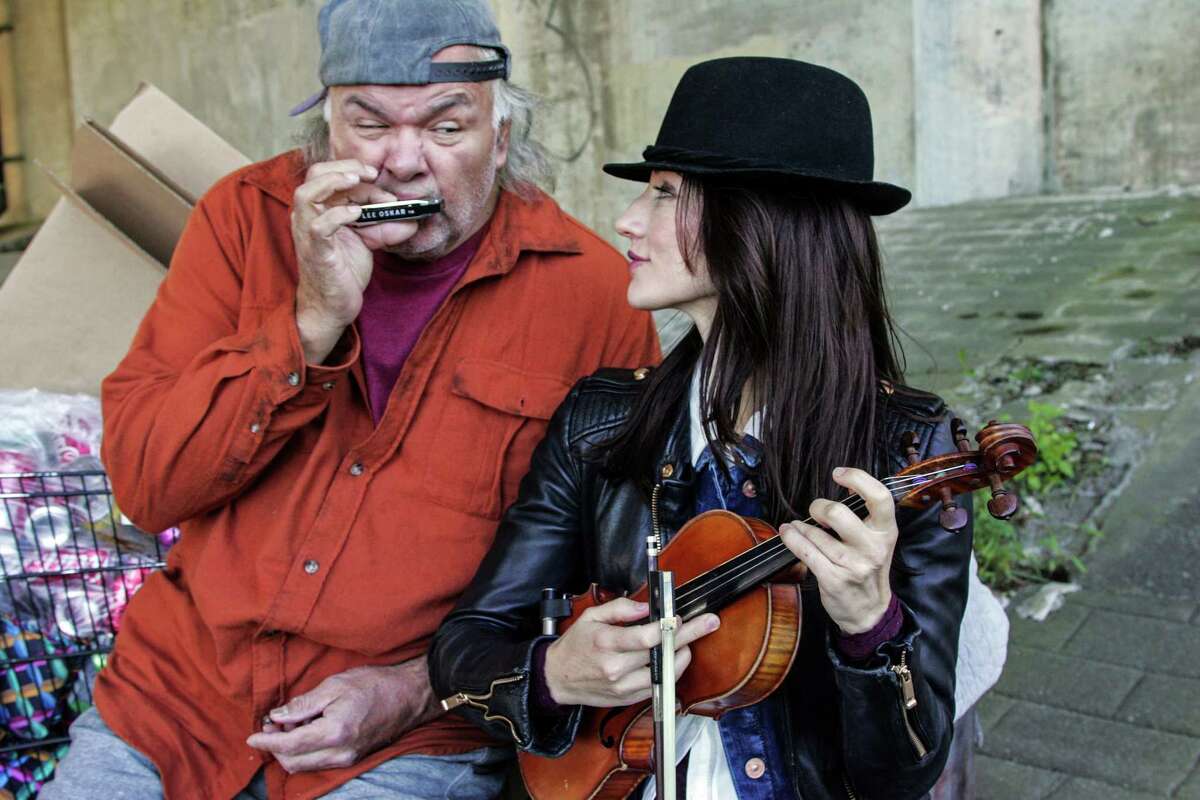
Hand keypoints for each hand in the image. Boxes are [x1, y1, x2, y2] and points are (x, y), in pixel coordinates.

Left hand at [245, 659, 439, 772]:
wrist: (409, 695)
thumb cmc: (374, 684)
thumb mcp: (335, 685)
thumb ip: (303, 704)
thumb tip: (277, 717)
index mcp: (334, 732)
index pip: (289, 745)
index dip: (266, 742)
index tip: (250, 736)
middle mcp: (340, 752)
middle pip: (293, 762)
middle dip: (275, 746)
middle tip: (272, 723)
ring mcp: (347, 759)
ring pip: (304, 765)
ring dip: (290, 749)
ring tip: (291, 723)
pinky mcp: (352, 758)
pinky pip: (319, 762)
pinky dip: (305, 750)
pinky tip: (308, 729)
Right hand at [290, 159, 418, 363]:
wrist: (334, 304)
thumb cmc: (345, 271)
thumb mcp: (369, 241)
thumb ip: (385, 226)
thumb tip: (412, 219)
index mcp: (319, 209)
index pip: (333, 176)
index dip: (358, 174)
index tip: (379, 178)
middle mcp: (308, 216)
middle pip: (315, 174)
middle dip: (345, 167)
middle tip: (371, 173)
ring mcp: (307, 232)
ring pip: (306, 193)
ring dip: (334, 182)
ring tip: (357, 180)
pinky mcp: (315, 250)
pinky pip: (319, 226)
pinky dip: (339, 214)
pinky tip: (358, 213)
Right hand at [543, 597, 719, 707]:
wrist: (557, 678)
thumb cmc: (575, 645)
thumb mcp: (591, 617)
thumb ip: (620, 608)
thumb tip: (647, 608)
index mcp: (606, 643)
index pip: (646, 637)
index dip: (667, 627)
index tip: (679, 617)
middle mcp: (616, 668)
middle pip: (661, 653)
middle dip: (688, 636)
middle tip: (708, 623)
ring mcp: (623, 687)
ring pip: (664, 674)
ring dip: (681, 657)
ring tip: (688, 643)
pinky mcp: (627, 699)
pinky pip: (657, 687)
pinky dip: (669, 673)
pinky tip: (672, 659)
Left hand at [779, 467, 897, 633]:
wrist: (869, 612)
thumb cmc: (868, 568)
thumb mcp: (877, 540)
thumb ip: (865, 514)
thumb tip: (846, 480)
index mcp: (886, 532)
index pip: (880, 497)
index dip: (858, 478)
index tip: (838, 474)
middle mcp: (873, 547)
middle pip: (838, 513)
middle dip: (819, 507)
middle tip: (816, 512)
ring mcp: (854, 565)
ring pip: (816, 534)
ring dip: (801, 527)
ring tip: (797, 527)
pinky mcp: (834, 579)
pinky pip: (805, 552)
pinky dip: (792, 539)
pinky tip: (788, 533)